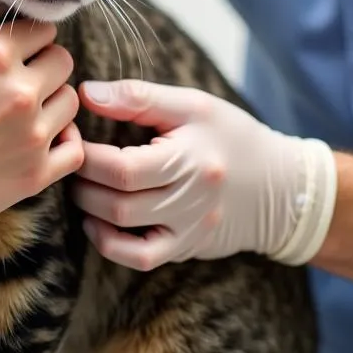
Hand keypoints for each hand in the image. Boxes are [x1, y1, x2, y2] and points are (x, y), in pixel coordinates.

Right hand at [0, 0, 83, 242]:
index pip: (41, 27)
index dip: (27, 34)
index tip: (14, 47)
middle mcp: (22, 91)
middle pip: (63, 59)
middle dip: (44, 62)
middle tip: (20, 76)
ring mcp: (34, 135)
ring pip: (71, 100)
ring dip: (53, 99)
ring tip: (26, 109)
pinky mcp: (37, 173)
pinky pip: (76, 148)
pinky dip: (65, 142)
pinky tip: (43, 139)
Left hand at [71, 80, 336, 269]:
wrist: (283, 187)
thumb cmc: (233, 136)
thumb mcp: (192, 105)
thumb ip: (138, 97)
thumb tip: (86, 94)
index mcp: (191, 160)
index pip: (123, 167)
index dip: (88, 155)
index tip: (74, 136)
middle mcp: (190, 201)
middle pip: (118, 202)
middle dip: (82, 180)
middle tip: (70, 159)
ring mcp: (188, 231)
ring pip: (123, 231)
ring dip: (89, 208)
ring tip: (80, 183)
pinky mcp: (186, 248)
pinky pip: (140, 258)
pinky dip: (109, 243)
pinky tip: (97, 220)